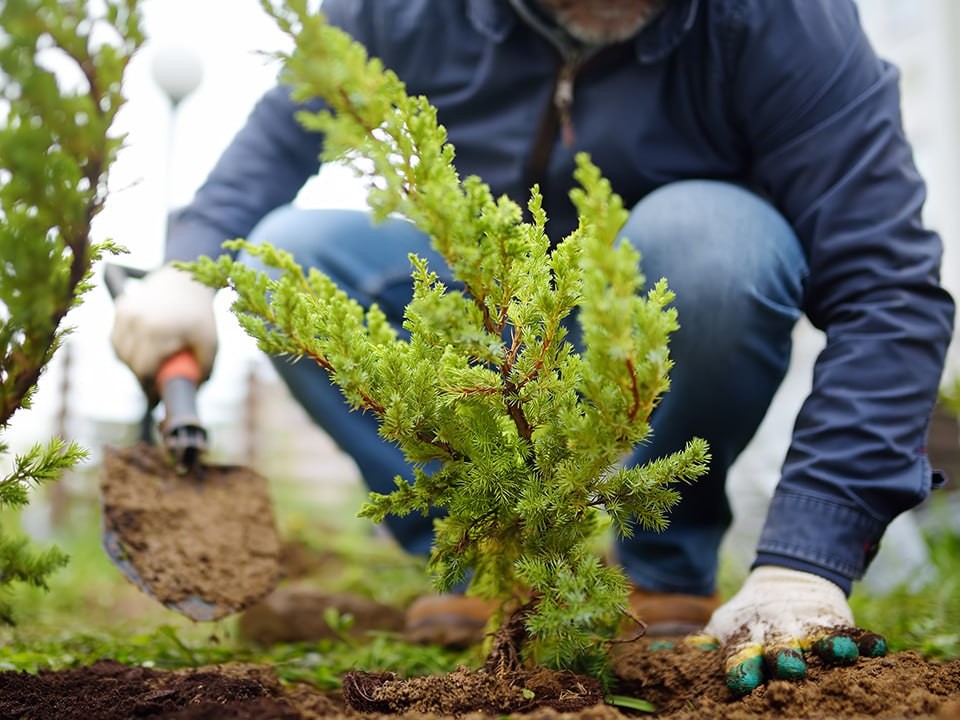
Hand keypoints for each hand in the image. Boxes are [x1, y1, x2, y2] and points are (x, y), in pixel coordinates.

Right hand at [111, 264, 217, 389]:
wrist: (186, 281)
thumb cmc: (200, 316)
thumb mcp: (210, 344)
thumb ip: (203, 370)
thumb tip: (193, 393)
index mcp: (158, 330)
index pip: (143, 369)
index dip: (149, 388)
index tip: (156, 399)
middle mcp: (137, 320)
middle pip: (130, 363)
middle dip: (142, 378)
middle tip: (156, 384)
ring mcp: (126, 312)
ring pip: (119, 352)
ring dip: (132, 363)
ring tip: (151, 364)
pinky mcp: (120, 308)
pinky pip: (116, 339)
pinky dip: (125, 349)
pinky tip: (142, 349)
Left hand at [691, 565, 886, 694]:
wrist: (785, 580)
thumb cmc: (750, 618)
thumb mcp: (725, 626)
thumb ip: (705, 643)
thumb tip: (669, 655)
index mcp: (748, 638)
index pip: (741, 653)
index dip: (741, 666)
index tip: (740, 680)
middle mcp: (778, 633)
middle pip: (780, 648)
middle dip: (783, 657)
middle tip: (789, 668)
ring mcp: (808, 627)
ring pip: (818, 639)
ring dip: (828, 647)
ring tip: (839, 654)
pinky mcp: (835, 622)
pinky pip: (852, 632)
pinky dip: (865, 640)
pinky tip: (878, 648)